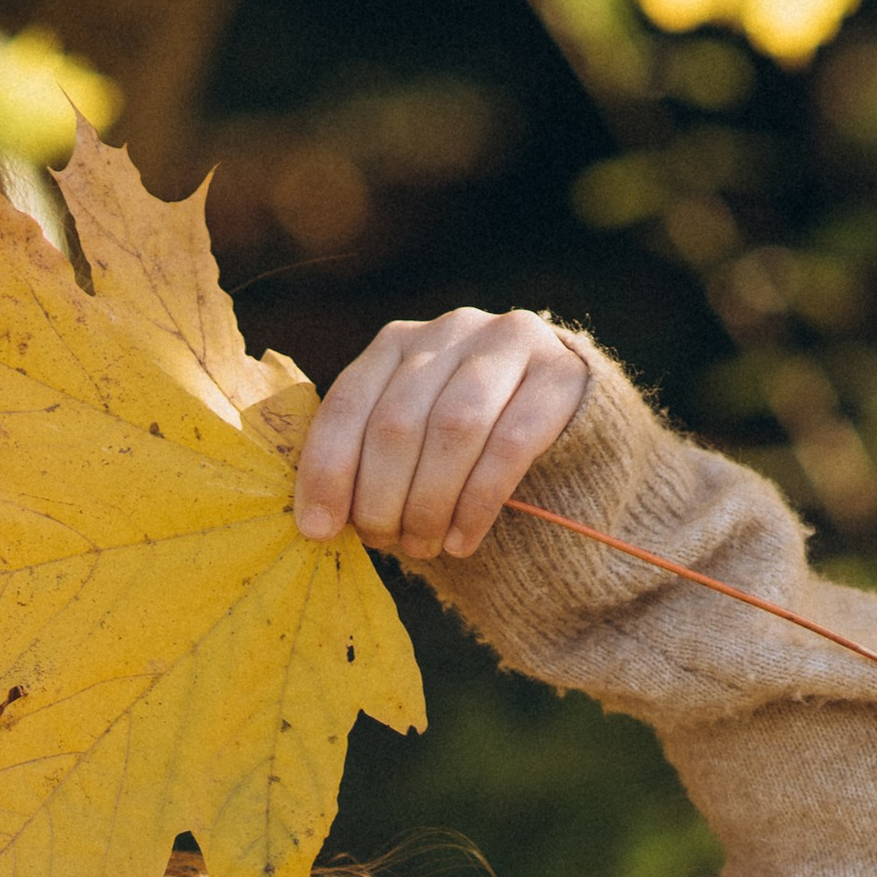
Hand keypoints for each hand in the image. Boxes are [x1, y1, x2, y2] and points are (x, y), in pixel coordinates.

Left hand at [294, 308, 590, 561]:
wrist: (561, 427)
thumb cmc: (461, 450)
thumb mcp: (406, 443)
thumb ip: (364, 460)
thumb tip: (315, 522)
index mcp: (397, 343)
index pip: (348, 402)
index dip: (328, 470)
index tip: (319, 529)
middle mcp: (451, 330)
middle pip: (398, 421)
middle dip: (381, 497)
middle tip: (385, 542)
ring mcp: (510, 343)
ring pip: (453, 429)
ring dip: (428, 503)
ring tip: (423, 546)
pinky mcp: (561, 375)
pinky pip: (509, 446)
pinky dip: (476, 504)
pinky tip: (461, 541)